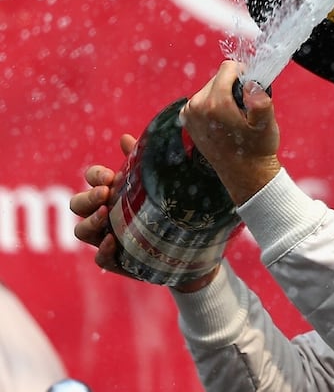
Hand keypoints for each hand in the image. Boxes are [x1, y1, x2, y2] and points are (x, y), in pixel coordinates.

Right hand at [69, 134, 219, 291]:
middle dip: (87, 197)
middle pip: (78, 204)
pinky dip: (103, 250)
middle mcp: (103, 215)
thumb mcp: (159, 183)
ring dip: (90, 221)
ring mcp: (107, 238)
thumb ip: (142, 161)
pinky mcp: (117, 260)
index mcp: (112, 192)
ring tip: (106, 213)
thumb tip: (125, 138)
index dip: (96, 176)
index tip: (110, 176)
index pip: (93, 179)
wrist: (190, 244)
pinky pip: (100, 259)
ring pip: (81, 231)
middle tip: (105, 194)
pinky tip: (113, 240)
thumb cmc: (168, 206)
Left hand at [180, 60, 281, 204]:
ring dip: (224, 96)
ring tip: (235, 118)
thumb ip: (260, 100)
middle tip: (244, 109)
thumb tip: (250, 83)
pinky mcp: (187, 120)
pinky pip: (202, 100)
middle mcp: (196, 106)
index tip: (251, 91)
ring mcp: (189, 114)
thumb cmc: (257, 150)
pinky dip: (214, 105)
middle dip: (233, 87)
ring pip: (210, 88)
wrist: (245, 174)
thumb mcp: (266, 124)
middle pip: (218, 77)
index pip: (228, 68)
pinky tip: (224, 122)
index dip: (244, 74)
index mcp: (215, 103)